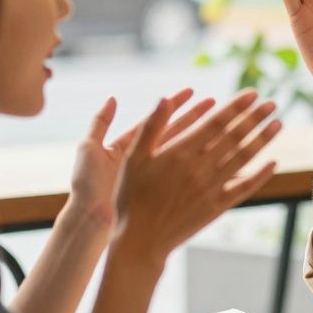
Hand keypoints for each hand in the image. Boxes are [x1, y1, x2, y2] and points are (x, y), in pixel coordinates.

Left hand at [68, 88, 214, 229]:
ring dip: (203, 139)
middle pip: (174, 133)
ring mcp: (154, 177)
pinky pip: (185, 177)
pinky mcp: (161, 192)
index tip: (192, 90)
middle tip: (216, 102)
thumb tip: (113, 98)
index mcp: (128, 146)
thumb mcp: (90, 149)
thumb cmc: (87, 186)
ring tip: (226, 125)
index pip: (156, 120)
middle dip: (195, 118)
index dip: (174, 105)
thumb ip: (101, 122)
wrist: (89, 222)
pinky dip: (203, 168)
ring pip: (183, 153)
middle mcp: (144, 160)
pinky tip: (220, 158)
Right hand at [112, 89, 282, 261]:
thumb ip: (151, 127)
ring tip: (278, 123)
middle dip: (255, 117)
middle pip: (234, 136)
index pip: (216, 123)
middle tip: (272, 102)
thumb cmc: (132, 195)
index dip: (236, 107)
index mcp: (180, 152)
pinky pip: (244, 188)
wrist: (140, 239)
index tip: (253, 93)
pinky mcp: (217, 207)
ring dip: (262, 139)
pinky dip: (260, 175)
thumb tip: (164, 98)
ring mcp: (211, 188)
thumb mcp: (133, 157)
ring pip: (243, 158)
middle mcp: (199, 168)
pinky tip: (273, 162)